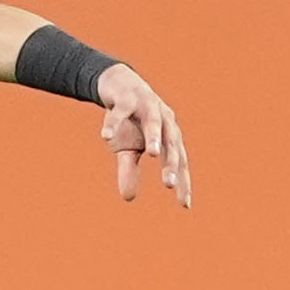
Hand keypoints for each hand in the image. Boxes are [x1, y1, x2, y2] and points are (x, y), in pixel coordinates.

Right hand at [96, 63, 192, 206]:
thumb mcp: (127, 148)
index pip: (179, 160)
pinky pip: (121, 111)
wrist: (117, 84)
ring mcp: (147, 105)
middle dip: (171, 163)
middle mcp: (164, 119)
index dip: (183, 181)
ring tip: (153, 155)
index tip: (184, 204)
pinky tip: (105, 137)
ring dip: (154, 137)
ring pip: (153, 122)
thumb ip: (130, 170)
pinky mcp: (127, 97)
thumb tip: (129, 198)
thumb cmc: (129, 121)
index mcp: (169, 134)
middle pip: (171, 142)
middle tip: (169, 184)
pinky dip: (114, 123)